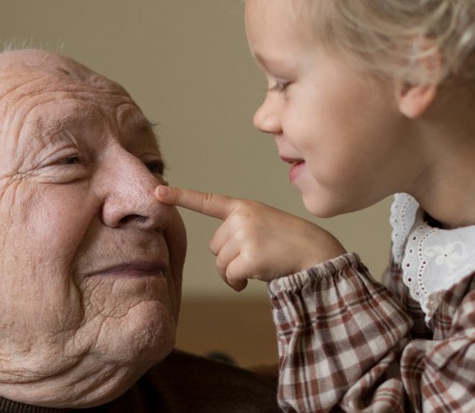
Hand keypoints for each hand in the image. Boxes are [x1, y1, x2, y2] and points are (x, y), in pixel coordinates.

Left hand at [155, 185, 345, 290]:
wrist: (317, 253)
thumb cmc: (291, 244)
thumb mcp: (264, 226)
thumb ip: (240, 232)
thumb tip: (224, 269)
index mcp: (244, 207)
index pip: (208, 201)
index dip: (181, 197)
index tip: (157, 191)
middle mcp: (242, 217)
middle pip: (214, 246)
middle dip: (229, 258)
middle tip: (255, 257)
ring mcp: (246, 235)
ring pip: (220, 263)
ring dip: (234, 273)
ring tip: (259, 266)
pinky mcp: (250, 256)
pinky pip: (229, 276)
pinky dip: (238, 283)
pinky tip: (255, 279)